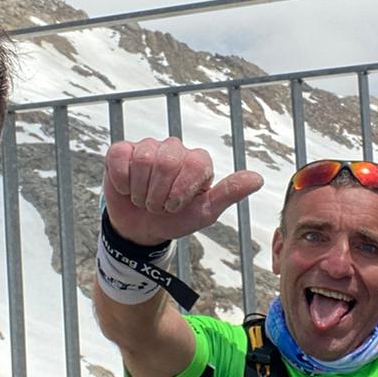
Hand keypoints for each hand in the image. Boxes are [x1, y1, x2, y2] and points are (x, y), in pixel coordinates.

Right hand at [102, 137, 261, 246]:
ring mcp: (147, 147)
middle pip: (166, 162)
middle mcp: (174, 148)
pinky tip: (127, 189)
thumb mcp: (204, 212)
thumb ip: (229, 193)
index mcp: (197, 161)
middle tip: (157, 205)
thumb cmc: (175, 219)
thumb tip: (257, 179)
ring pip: (143, 161)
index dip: (180, 192)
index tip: (175, 206)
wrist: (141, 229)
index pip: (193, 165)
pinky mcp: (121, 151)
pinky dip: (122, 182)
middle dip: (158, 195)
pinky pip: (120, 159)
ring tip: (143, 198)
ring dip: (140, 191)